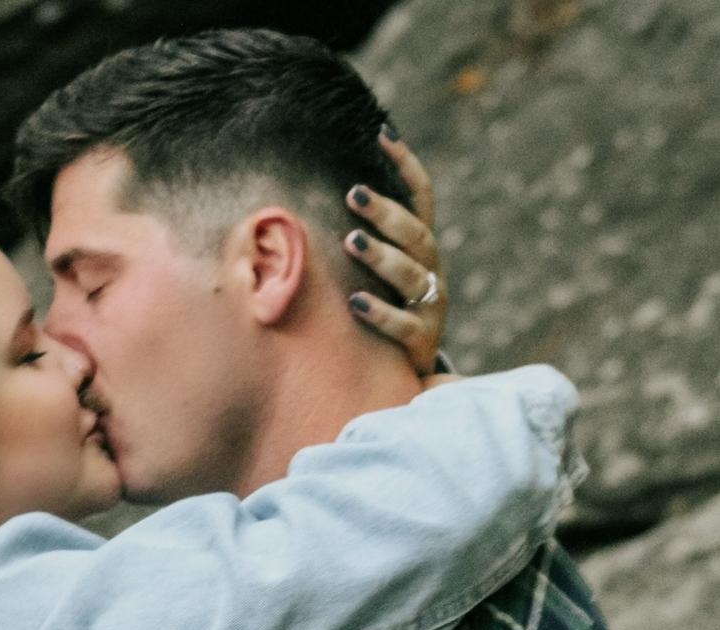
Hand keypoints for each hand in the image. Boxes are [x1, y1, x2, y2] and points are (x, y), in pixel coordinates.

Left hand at [343, 126, 449, 375]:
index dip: (406, 166)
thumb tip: (319, 196)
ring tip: (350, 241)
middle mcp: (432, 272)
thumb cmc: (385, 313)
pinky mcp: (422, 342)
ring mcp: (431, 307)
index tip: (383, 134)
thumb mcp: (379, 275)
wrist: (408, 375)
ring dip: (381, 256)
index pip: (422, 199)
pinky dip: (380, 313)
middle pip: (416, 234)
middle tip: (352, 193)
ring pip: (412, 275)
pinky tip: (354, 302)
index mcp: (422, 250)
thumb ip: (362, 240)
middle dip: (387, 212)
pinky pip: (403, 326)